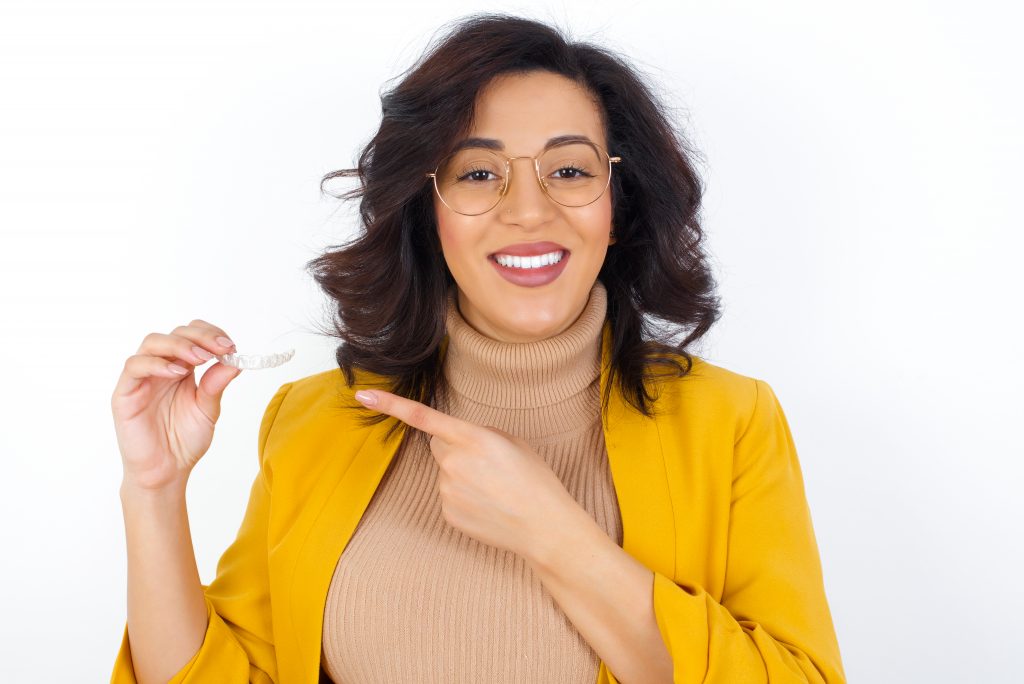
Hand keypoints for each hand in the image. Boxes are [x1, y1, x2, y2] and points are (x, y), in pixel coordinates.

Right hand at [111, 319, 242, 491]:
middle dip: (200, 337)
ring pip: (152, 343)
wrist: (166, 472)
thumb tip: (234, 360)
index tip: (231, 345)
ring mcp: (141, 378)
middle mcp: (160, 368)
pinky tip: (178, 373)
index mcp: (181, 369)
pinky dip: (156, 364)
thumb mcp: (208, 410)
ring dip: (180, 345)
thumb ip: (217, 385)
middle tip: (221, 348)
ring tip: (201, 358)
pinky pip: (134, 367)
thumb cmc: (184, 441)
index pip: (192, 336)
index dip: (210, 334)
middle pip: (175, 334)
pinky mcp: (125, 393)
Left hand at [355, 389, 577, 559]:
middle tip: (489, 464)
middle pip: (439, 446)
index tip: (364, 397)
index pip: (424, 417)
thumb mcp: (512, 442)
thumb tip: (459, 440)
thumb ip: (479, 434)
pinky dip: (465, 498)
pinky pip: (449, 496)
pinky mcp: (447, 513)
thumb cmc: (534, 480)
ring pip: (446, 472)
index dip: (391, 406)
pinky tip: (488, 505)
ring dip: (463, 475)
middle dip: (456, 448)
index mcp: (473, 438)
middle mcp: (453, 463)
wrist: (543, 526)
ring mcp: (447, 490)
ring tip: (494, 489)